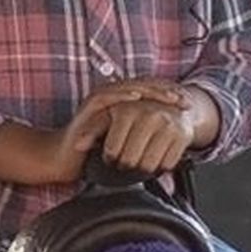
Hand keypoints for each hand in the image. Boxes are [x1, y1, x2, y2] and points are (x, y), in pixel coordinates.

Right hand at [0, 81, 191, 187]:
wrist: (61, 160)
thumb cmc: (89, 159)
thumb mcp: (122, 152)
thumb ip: (141, 151)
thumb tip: (167, 163)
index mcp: (122, 108)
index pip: (150, 97)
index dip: (170, 100)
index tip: (189, 108)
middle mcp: (112, 100)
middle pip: (144, 89)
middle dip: (167, 93)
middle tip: (185, 101)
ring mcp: (100, 102)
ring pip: (130, 89)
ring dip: (151, 92)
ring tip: (169, 97)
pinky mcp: (89, 108)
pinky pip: (108, 98)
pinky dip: (123, 96)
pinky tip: (138, 98)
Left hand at [95, 97, 193, 174]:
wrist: (170, 106)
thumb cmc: (135, 114)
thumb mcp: (111, 116)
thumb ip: (92, 129)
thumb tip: (77, 145)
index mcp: (127, 111)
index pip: (113, 151)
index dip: (110, 159)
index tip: (112, 156)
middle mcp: (148, 116)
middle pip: (130, 161)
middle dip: (126, 165)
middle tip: (126, 160)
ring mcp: (167, 126)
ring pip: (149, 166)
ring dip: (142, 168)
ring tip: (140, 158)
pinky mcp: (182, 136)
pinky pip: (167, 165)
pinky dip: (160, 166)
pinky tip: (156, 156)